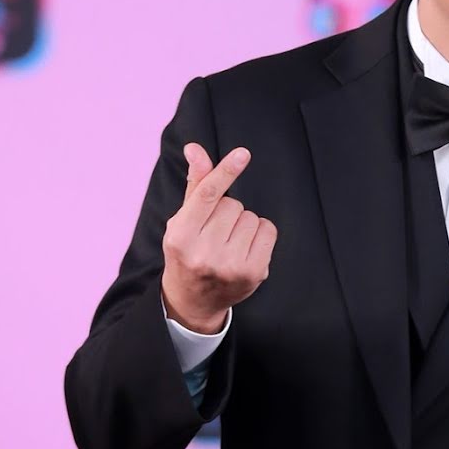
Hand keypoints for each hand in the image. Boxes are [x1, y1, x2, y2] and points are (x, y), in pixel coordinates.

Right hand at [161, 142, 277, 332]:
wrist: (195, 300)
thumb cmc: (188, 251)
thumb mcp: (183, 220)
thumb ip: (195, 184)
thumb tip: (196, 149)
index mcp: (181, 237)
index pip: (207, 196)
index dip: (225, 172)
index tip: (243, 154)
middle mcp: (204, 253)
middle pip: (233, 205)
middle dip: (227, 212)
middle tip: (215, 232)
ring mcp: (231, 266)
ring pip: (251, 217)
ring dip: (243, 223)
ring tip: (228, 242)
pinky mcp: (254, 273)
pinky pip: (268, 230)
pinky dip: (260, 233)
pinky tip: (245, 248)